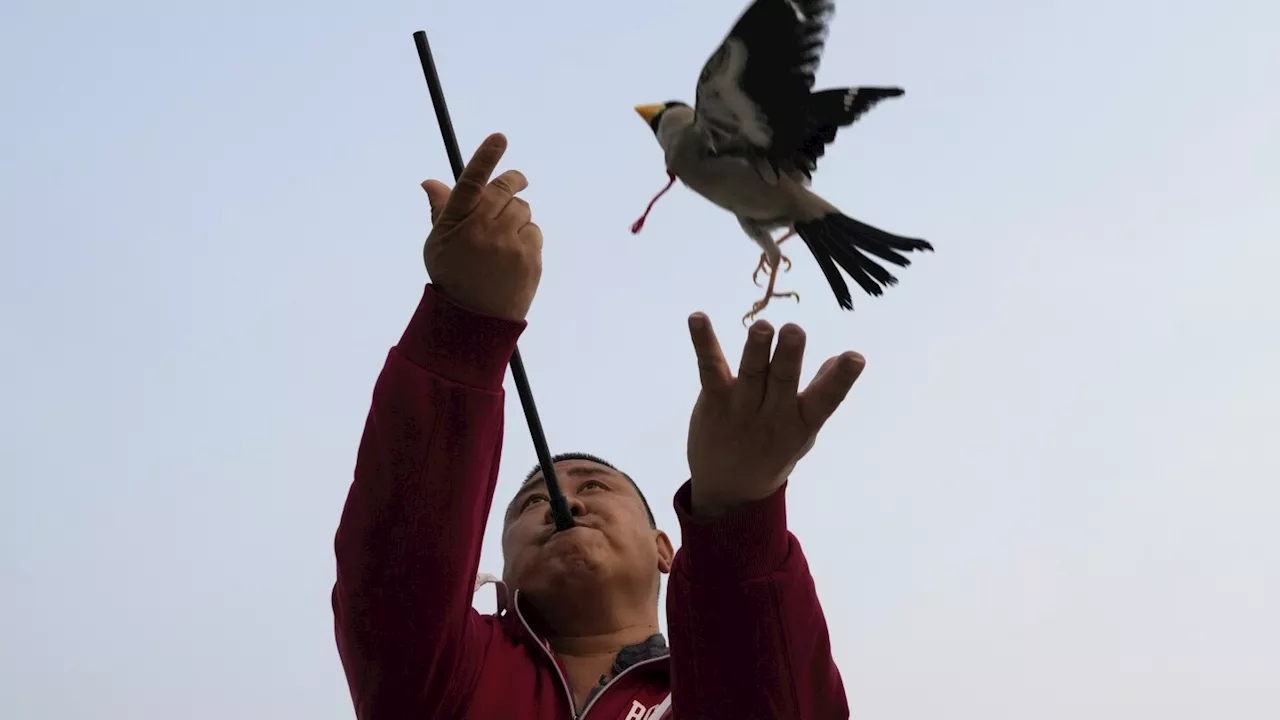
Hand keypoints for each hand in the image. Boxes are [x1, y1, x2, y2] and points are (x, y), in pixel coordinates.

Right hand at [421, 133, 541, 321]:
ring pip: (522, 209)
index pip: (471, 182)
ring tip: (503, 240)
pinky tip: (513, 256)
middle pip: (505, 189)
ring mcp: (507, 244)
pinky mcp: (529, 257)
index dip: (486, 158)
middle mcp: (482, 230)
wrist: (475, 320)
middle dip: (512, 182)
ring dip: (516, 216)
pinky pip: (534, 231)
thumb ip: (440, 210)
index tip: (499, 138)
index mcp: (456, 223)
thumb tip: (430, 181)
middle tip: (515, 182)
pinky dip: (527, 237)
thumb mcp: (438, 244)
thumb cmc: (453, 277)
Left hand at [685, 314, 865, 517]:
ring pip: (751, 373)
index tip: (855, 357)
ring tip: (761, 327)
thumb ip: (818, 395)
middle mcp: (772, 415)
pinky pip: (709, 368)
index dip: (841, 378)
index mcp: (801, 422)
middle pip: (783, 380)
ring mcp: (742, 407)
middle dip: (789, 355)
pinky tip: (697, 318)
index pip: (826, 400)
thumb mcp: (803, 432)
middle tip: (794, 331)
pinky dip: (704, 341)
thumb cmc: (773, 453)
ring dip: (756, 349)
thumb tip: (837, 359)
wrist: (729, 490)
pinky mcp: (715, 400)